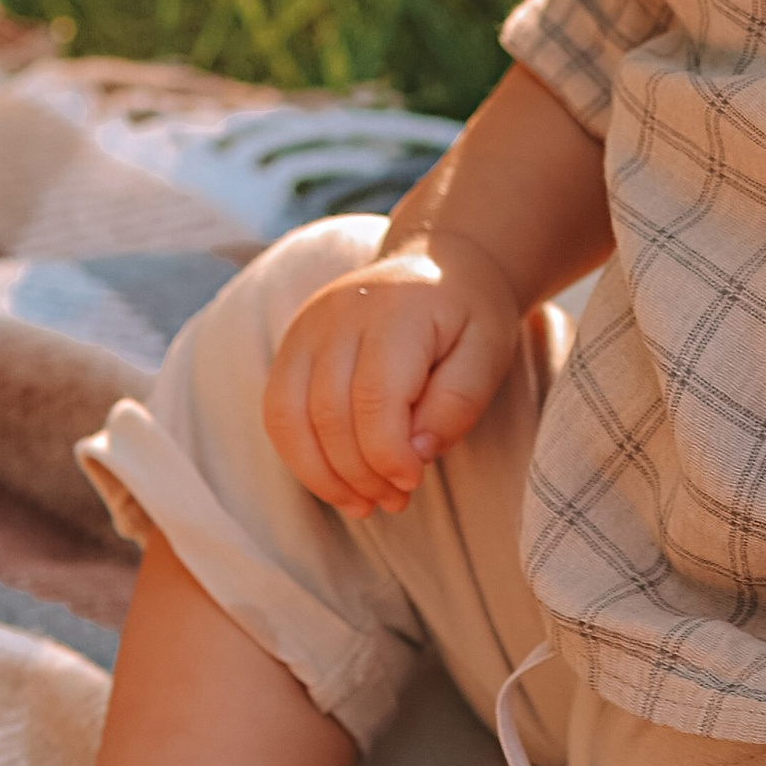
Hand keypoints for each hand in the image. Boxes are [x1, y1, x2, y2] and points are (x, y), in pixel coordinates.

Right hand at [261, 232, 526, 516]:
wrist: (441, 263)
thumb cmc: (470, 315)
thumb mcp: (488, 354)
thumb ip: (457, 403)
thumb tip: (415, 453)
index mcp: (396, 311)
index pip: (374, 398)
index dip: (388, 455)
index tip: (414, 480)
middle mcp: (339, 313)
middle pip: (328, 414)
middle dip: (360, 473)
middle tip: (397, 498)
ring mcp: (307, 327)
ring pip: (289, 417)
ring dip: (323, 475)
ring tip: (365, 502)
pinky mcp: (292, 344)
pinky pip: (277, 413)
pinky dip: (301, 457)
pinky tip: (336, 482)